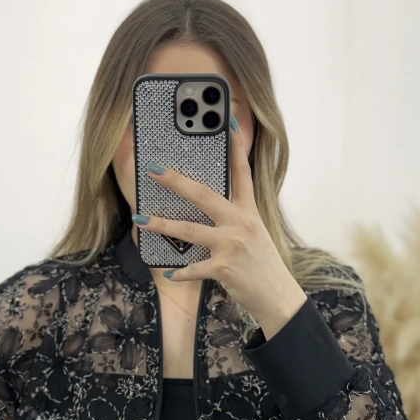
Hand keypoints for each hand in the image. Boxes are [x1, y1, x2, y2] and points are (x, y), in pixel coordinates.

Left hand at [135, 119, 307, 338]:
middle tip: (153, 169)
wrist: (278, 297)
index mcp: (249, 211)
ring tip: (140, 219)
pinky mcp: (224, 268)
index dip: (235, 146)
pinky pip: (193, 268)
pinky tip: (168, 273)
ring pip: (190, 230)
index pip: (242, 171)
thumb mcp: (254, 233)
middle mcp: (241, 223)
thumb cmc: (262, 264)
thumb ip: (234, 217)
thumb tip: (206, 205)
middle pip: (204, 194)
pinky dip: (179, 272)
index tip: (227, 122)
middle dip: (176, 180)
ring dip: (161, 224)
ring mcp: (232, 245)